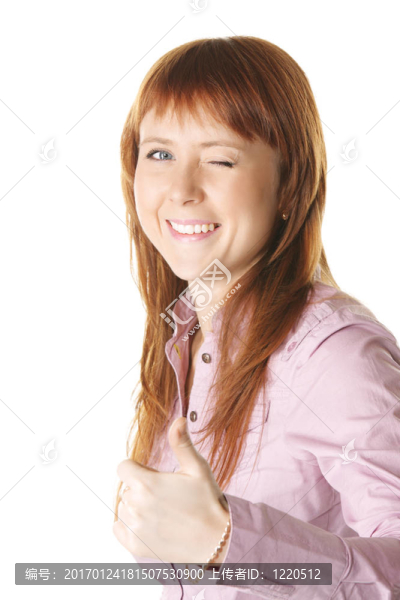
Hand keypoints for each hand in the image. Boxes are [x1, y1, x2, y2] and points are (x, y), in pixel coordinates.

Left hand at [113, 417, 229, 563]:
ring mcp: (134, 527)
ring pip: (124, 508)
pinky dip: (129, 526)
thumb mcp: (197, 467)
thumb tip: (179, 419)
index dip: (138, 469)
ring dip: (136, 507)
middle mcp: (136, 505)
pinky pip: (119, 529)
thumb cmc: (207, 501)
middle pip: (126, 488)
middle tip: (166, 496)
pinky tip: (150, 524)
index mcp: (146, 483)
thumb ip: (181, 442)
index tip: (154, 476)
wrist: (216, 540)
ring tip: (162, 512)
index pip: (124, 468)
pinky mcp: (135, 546)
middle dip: (141, 488)